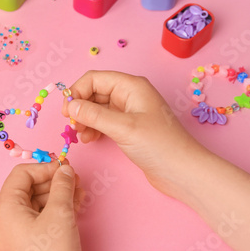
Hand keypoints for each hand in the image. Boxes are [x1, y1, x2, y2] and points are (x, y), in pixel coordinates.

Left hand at [0, 161, 83, 250]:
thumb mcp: (60, 215)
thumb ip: (62, 186)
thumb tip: (65, 169)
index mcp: (5, 207)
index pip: (22, 173)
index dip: (46, 168)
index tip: (66, 169)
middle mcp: (3, 217)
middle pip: (28, 187)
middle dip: (54, 182)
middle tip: (76, 181)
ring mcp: (11, 231)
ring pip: (35, 202)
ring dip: (57, 195)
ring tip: (79, 194)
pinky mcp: (22, 242)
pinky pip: (36, 217)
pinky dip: (53, 210)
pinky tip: (72, 206)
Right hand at [62, 70, 206, 192]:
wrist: (182, 171)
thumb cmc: (159, 145)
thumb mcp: (123, 128)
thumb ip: (94, 115)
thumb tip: (71, 107)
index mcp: (131, 86)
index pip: (95, 79)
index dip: (77, 92)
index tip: (67, 112)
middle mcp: (130, 94)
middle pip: (94, 92)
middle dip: (80, 107)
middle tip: (73, 126)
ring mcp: (129, 111)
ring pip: (97, 108)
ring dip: (85, 119)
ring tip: (81, 135)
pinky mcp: (129, 127)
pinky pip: (104, 121)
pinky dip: (94, 128)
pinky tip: (90, 139)